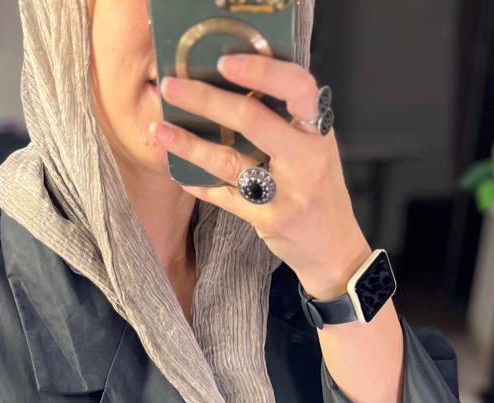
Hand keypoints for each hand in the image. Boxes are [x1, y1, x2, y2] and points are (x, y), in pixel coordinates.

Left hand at [152, 53, 369, 297]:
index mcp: (319, 132)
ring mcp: (288, 192)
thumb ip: (288, 122)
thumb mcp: (315, 150)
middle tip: (171, 87)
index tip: (225, 61)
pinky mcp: (270, 220)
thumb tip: (239, 87)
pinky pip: (226, 198)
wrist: (335, 249)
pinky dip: (200, 184)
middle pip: (252, 120)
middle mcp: (306, 159)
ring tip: (159, 131)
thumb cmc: (319, 192)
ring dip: (190, 144)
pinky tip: (180, 172)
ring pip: (230, 161)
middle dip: (206, 100)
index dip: (261, 71)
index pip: (297, 87)